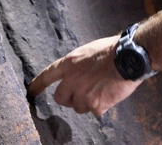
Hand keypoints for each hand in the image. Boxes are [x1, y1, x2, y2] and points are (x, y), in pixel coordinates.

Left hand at [28, 36, 142, 116]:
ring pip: (78, 107)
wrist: (130, 57)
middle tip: (81, 94)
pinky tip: (110, 94)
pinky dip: (103, 106)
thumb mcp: (89, 51)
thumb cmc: (113, 50)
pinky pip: (95, 111)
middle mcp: (72, 79)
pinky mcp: (95, 104)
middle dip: (69, 98)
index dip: (38, 84)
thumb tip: (77, 75)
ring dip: (88, 102)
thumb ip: (78, 64)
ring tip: (102, 90)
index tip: (31, 91)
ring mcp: (83, 93)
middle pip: (60, 98)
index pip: (48, 75)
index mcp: (70, 63)